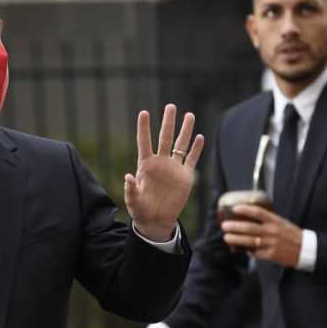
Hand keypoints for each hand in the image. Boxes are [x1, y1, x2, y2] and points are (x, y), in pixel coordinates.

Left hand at [124, 105, 204, 241]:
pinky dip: (196, 149)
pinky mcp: (185, 177)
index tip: (144, 113)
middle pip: (165, 138)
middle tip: (171, 106)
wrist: (157, 221)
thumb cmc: (141, 210)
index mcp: (146, 165)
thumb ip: (131, 189)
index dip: (144, 128)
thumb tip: (127, 177)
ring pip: (181, 145)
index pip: (144, 142)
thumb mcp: (133, 201)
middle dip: (168, 122)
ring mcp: (173, 168)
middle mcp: (160, 163)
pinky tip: (199, 137)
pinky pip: (191, 160)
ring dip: (185, 130)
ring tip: (189, 115)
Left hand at [221, 204, 302, 267]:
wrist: (304, 249)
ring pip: (250, 241)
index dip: (246, 210)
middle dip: (235, 227)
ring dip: (236, 239)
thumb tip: (249, 219)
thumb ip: (267, 221)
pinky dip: (247, 251)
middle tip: (225, 226)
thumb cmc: (291, 234)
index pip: (258, 213)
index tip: (235, 208)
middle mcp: (272, 231)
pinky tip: (240, 249)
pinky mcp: (270, 255)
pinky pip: (255, 252)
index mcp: (275, 221)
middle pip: (250, 228)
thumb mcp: (281, 223)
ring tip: (227, 237)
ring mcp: (271, 243)